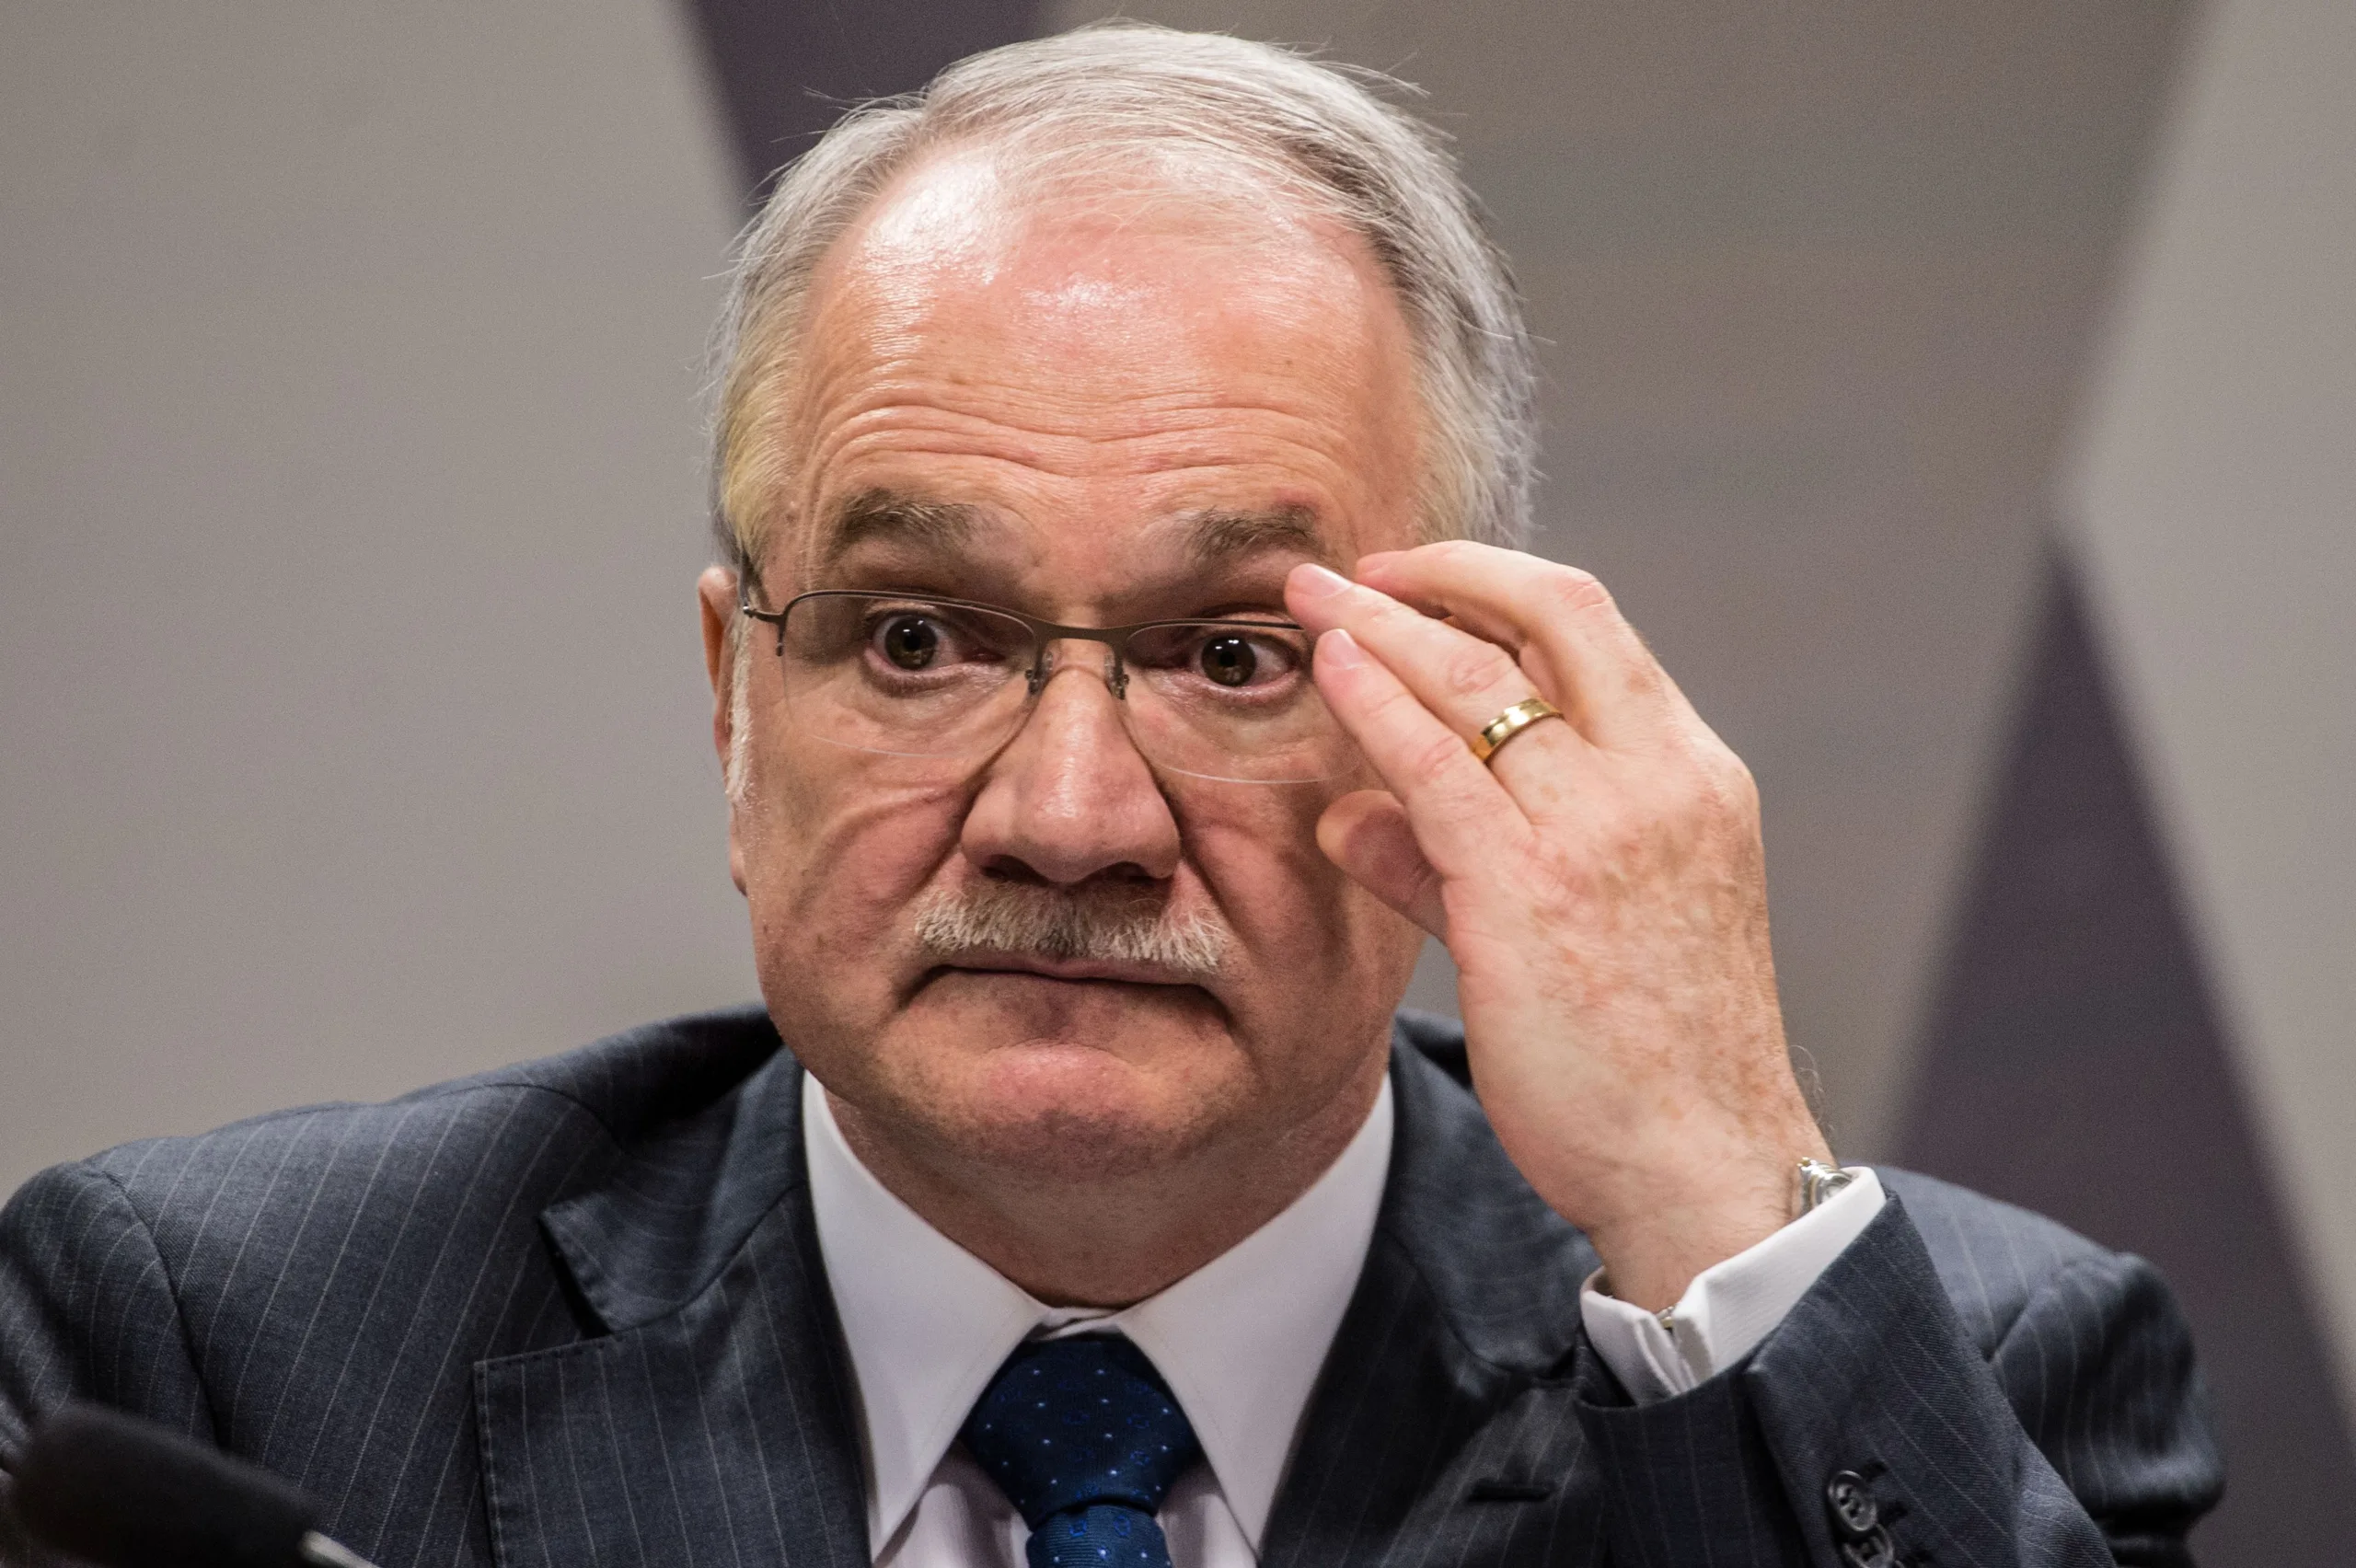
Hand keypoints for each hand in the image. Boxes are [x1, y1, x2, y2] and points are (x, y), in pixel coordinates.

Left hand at [1286, 543, 1830, 1310]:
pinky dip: (1377, 703)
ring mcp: (1600, 831)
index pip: (1594, 634)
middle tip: (1351, 570)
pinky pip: (1436, 768)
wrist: (1704, 1164)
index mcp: (1692, 776)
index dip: (1497, 585)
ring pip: (1481, 681)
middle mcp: (1659, 781)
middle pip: (1551, 618)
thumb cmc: (1650, 1057)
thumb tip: (1353, 814)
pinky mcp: (1532, 892)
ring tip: (1311, 598)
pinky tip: (1331, 673)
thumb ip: (1454, 861)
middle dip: (1439, 575)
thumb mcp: (1581, 928)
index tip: (1422, 583)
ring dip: (1384, 626)